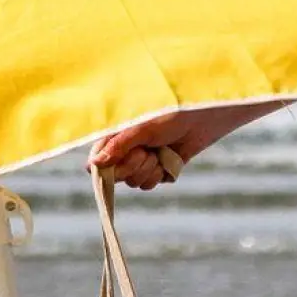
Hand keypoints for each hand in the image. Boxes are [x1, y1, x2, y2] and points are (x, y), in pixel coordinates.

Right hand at [88, 102, 282, 190]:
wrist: (202, 118)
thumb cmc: (171, 114)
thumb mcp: (141, 128)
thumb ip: (118, 146)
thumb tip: (94, 164)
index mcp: (116, 138)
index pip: (97, 162)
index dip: (105, 169)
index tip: (115, 166)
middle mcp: (127, 151)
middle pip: (118, 177)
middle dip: (133, 166)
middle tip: (145, 151)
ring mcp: (143, 162)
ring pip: (136, 182)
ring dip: (149, 169)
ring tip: (159, 151)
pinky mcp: (159, 170)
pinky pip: (152, 183)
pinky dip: (161, 173)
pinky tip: (168, 157)